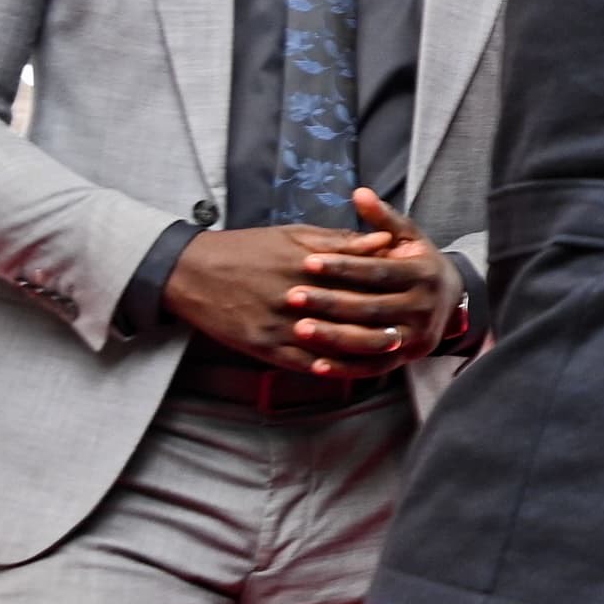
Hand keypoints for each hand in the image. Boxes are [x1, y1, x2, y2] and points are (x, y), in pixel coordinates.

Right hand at [169, 195, 456, 375]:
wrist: (190, 271)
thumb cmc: (246, 248)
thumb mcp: (293, 234)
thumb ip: (340, 241)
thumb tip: (385, 240)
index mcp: (305, 264)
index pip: (356, 278)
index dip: (387, 286)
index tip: (411, 290)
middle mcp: (294, 296)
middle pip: (349, 313)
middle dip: (382, 319)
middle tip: (413, 325)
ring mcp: (278, 324)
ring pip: (330, 342)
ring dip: (363, 348)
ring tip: (390, 350)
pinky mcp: (262, 345)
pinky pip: (300, 362)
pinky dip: (326, 366)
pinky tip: (346, 369)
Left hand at [282, 189, 464, 370]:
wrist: (452, 300)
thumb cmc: (418, 263)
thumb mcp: (408, 237)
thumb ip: (383, 218)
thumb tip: (359, 192)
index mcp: (424, 275)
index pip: (379, 271)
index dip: (344, 267)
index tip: (308, 262)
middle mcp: (424, 308)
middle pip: (373, 307)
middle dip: (331, 302)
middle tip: (293, 296)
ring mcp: (416, 337)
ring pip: (372, 340)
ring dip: (334, 337)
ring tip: (299, 328)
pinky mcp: (406, 359)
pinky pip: (373, 368)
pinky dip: (346, 369)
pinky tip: (316, 365)